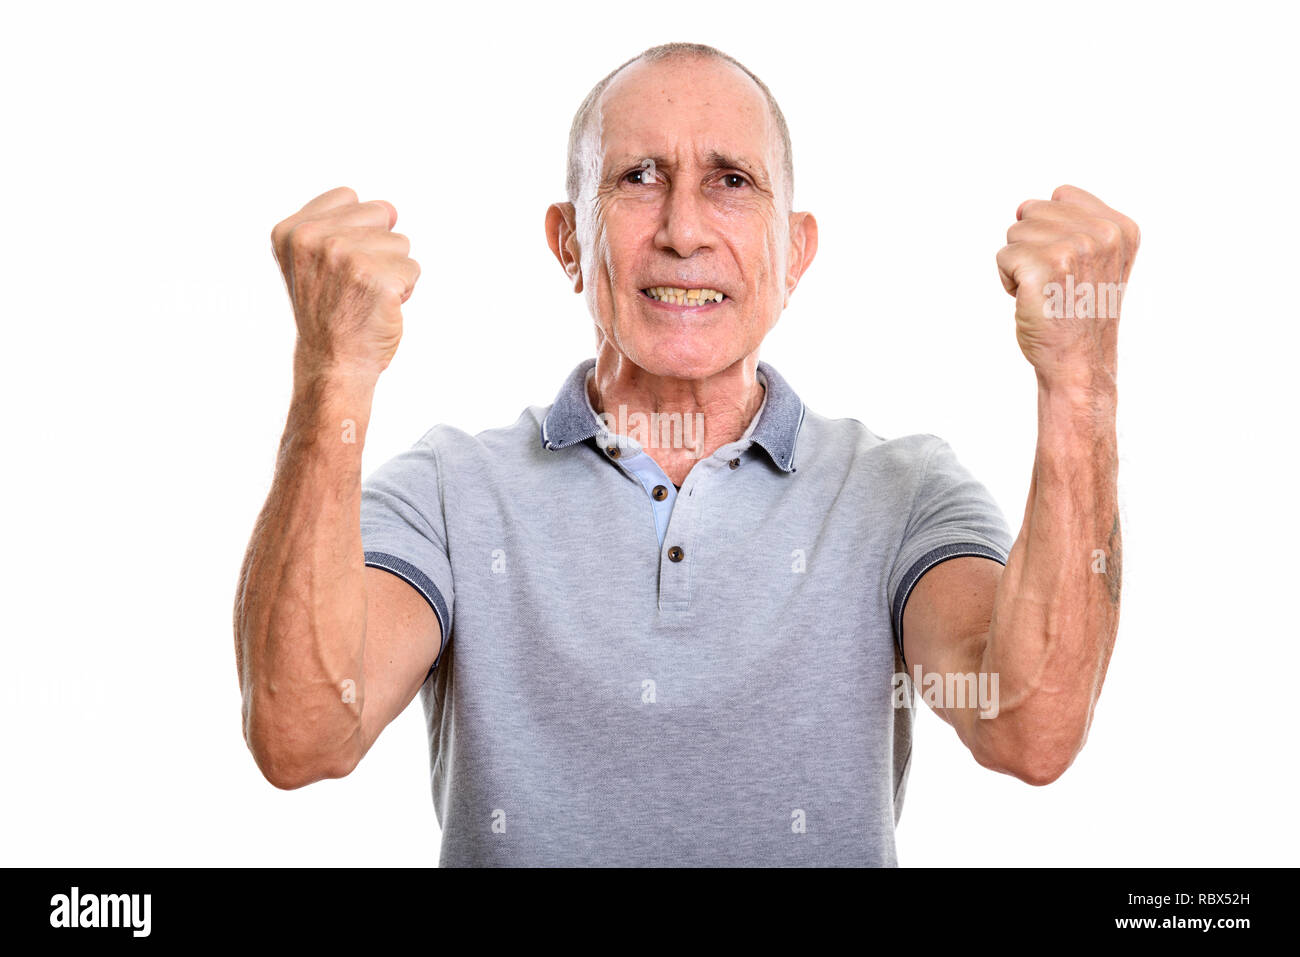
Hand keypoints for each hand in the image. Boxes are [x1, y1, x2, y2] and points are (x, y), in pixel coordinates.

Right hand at [271, 186, 420, 377]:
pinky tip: (379, 308)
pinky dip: (404, 290)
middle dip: (378, 247)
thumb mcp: (312, 259)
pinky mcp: (376, 278)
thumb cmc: (330, 312)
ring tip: (366, 295)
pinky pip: (412, 269)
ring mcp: (344, 256)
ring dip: (392, 270)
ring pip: (400, 242)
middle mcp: (314, 239)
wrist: (333, 362)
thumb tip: (391, 209)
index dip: (355, 229)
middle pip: (379, 213)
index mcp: (292, 231)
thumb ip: (342, 223)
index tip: (338, 264)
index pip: (348, 196)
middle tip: (354, 282)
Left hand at [996, 185, 1138, 388]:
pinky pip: (1003, 257)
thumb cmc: (1079, 314)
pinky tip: (1031, 301)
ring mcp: (1074, 248)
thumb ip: (1074, 225)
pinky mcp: (1044, 267)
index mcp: (1121, 228)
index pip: (1062, 195)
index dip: (1052, 230)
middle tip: (1055, 282)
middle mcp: (1102, 234)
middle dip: (1032, 246)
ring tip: (1045, 291)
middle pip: (1033, 211)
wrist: (1078, 361)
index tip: (1069, 265)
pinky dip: (1008, 281)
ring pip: (1015, 233)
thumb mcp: (1096, 261)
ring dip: (1020, 264)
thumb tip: (1023, 206)